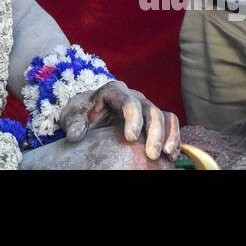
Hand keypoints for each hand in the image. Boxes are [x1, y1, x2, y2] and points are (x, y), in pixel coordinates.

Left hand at [59, 80, 180, 159]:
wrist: (89, 114)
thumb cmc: (82, 113)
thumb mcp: (72, 115)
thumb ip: (74, 122)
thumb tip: (75, 134)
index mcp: (114, 91)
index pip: (128, 101)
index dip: (133, 118)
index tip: (131, 138)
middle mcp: (134, 97)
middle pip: (150, 109)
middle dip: (154, 132)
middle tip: (152, 154)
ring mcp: (145, 107)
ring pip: (163, 116)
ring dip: (168, 135)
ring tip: (167, 154)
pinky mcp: (153, 120)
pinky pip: (169, 124)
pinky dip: (173, 137)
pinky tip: (171, 155)